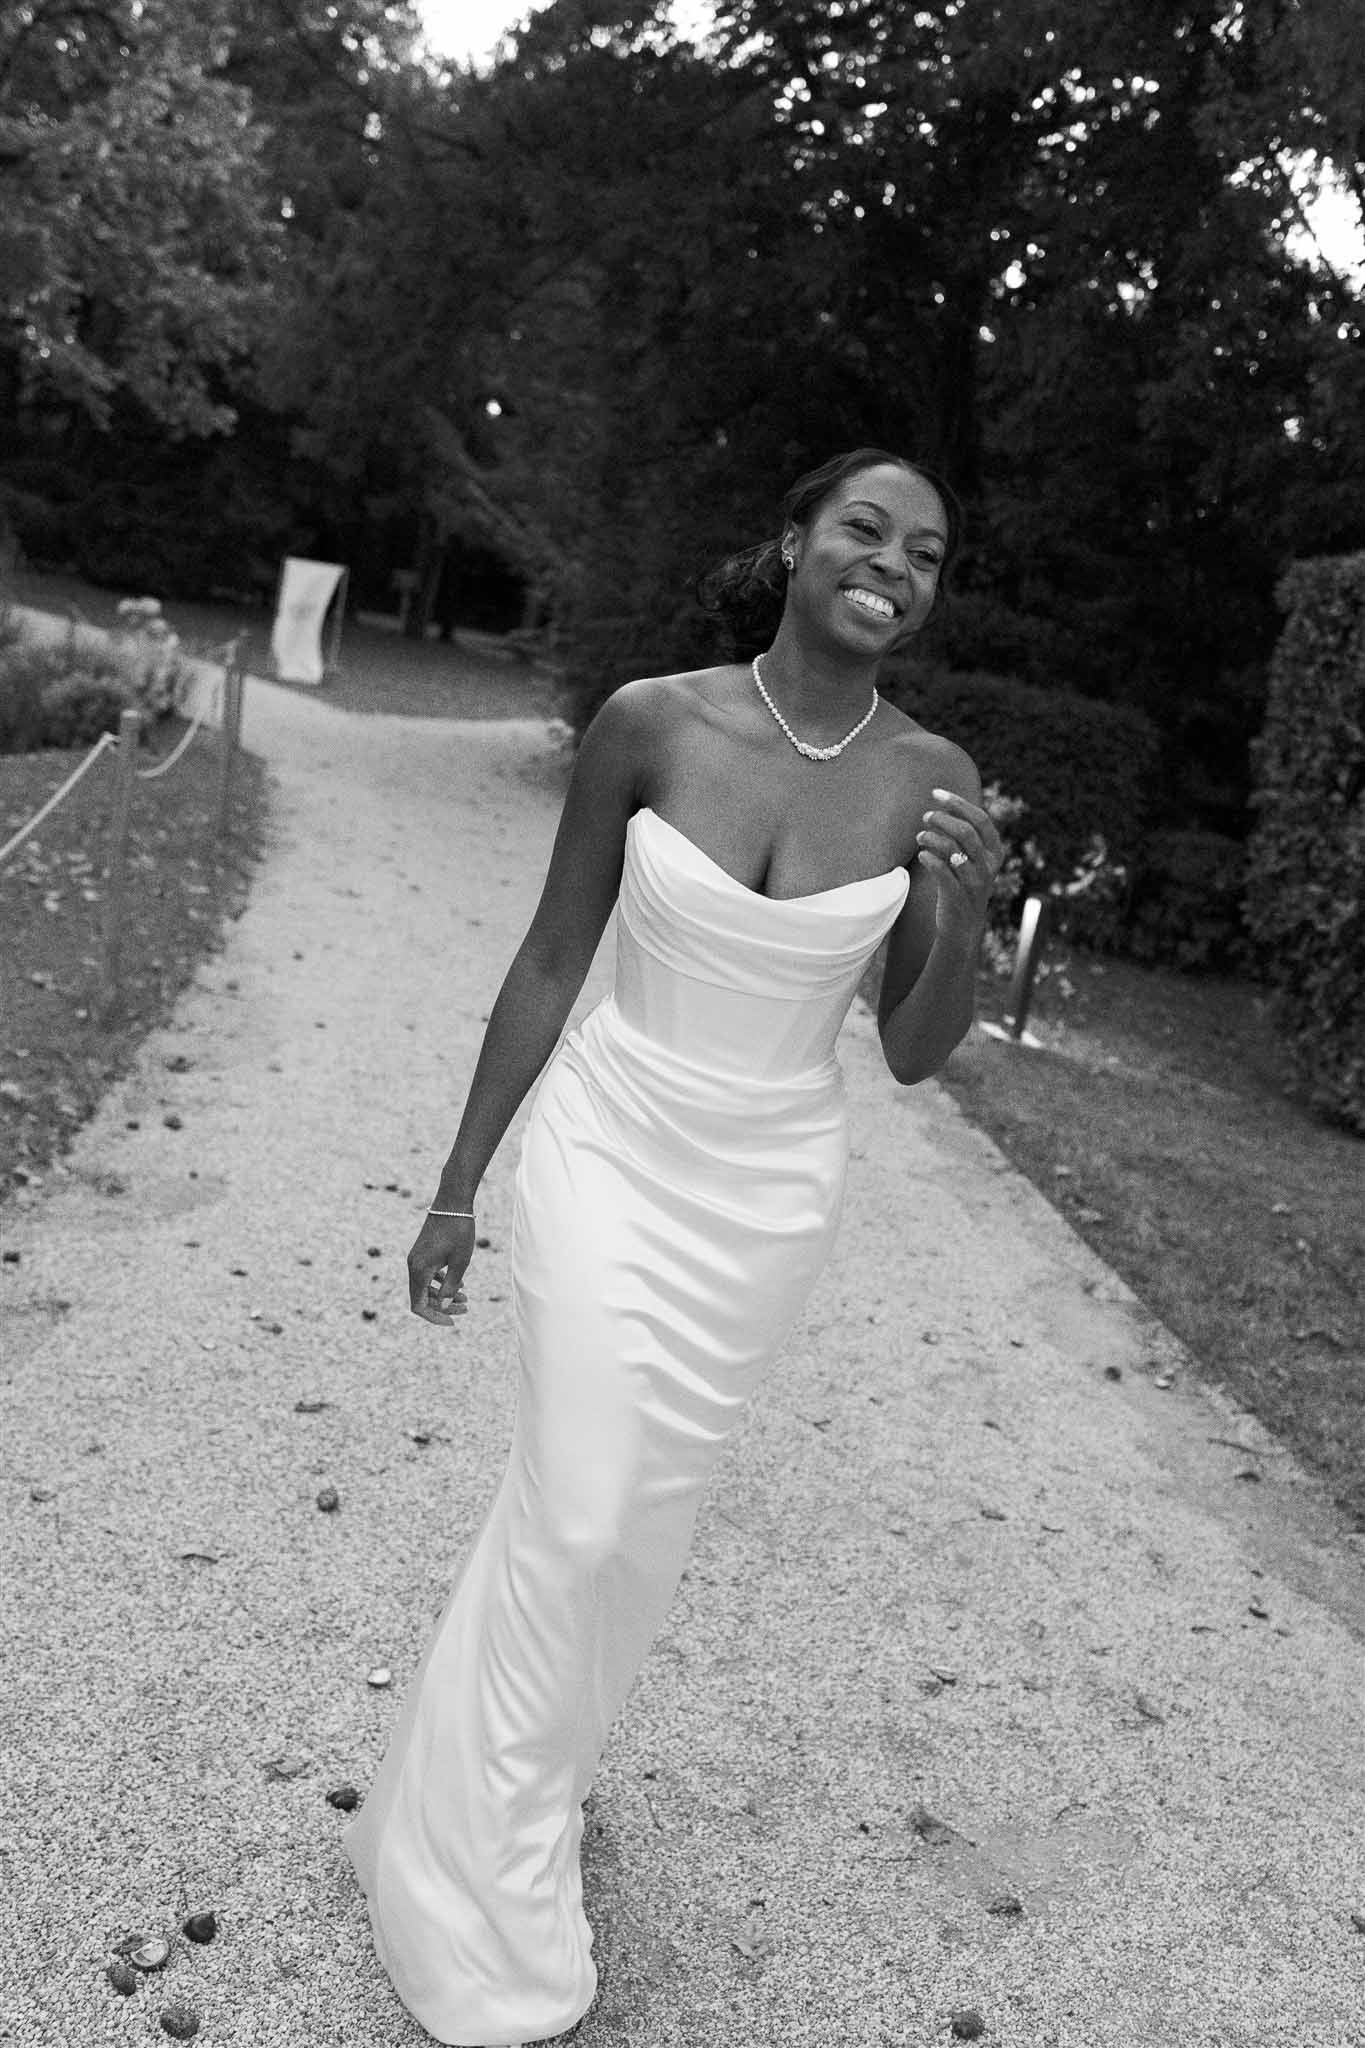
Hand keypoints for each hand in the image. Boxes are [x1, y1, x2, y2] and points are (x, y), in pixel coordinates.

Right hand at [407, 1213, 475, 1327]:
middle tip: (466, 1308)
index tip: (453, 1322)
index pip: (419, 1306)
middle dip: (443, 1306)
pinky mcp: (422, 1251)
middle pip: (422, 1298)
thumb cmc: (459, 1230)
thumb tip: (444, 1307)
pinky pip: (428, 1275)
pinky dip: (441, 1282)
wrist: (452, 1201)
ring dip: (444, 1295)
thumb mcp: (460, 1262)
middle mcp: (413, 1265)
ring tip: (466, 1298)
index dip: (434, 1317)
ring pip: (425, 1286)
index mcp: (419, 1270)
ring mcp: (416, 1258)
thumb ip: (451, 1287)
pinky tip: (459, 1284)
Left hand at [915, 786, 1004, 939]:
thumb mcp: (973, 860)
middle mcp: (988, 865)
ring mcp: (974, 881)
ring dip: (931, 837)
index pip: (980, 818)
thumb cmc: (964, 885)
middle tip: (925, 817)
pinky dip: (928, 858)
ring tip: (920, 837)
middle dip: (941, 819)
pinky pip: (940, 870)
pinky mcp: (956, 895)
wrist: (963, 927)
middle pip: (965, 831)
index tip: (936, 793)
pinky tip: (922, 854)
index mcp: (995, 852)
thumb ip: (965, 837)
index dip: (957, 803)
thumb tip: (942, 808)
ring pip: (952, 849)